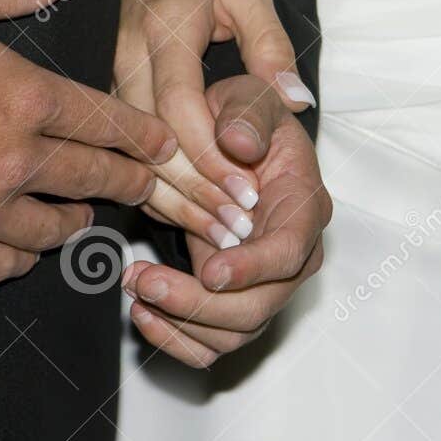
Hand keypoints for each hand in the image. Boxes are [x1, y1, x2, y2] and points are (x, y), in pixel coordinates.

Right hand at [0, 0, 177, 281]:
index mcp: (25, 100)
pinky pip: (8, 263)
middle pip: (96, 178)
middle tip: (146, 184)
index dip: (141, 134)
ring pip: (57, 228)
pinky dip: (26, 257)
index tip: (162, 144)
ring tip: (87, 215)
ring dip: (80, 221)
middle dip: (130, 181)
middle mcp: (18, 161)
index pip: (106, 121)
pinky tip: (29, 248)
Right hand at [113, 0, 314, 248]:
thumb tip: (295, 100)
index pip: (179, 105)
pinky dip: (152, 189)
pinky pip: (122, 152)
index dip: (211, 155)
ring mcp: (104, 80)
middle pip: (150, 141)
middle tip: (237, 230)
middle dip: (195, 193)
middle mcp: (124, 57)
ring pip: (130, 156)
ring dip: (173, 201)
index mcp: (163, 28)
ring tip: (218, 235)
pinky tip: (186, 216)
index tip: (246, 191)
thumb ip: (270, 43)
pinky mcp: (100, 98)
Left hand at [121, 75, 329, 366]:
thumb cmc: (245, 120)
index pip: (291, 252)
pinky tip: (143, 311)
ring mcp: (264, 284)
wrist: (233, 144)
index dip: (252, 268)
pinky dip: (176, 339)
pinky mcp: (234, 301)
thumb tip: (242, 145)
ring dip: (180, 322)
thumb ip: (248, 113)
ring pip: (233, 333)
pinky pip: (211, 343)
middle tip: (145, 281)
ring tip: (136, 287)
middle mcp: (292, 256)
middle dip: (200, 304)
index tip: (209, 271)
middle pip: (259, 307)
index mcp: (304, 206)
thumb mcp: (249, 96)